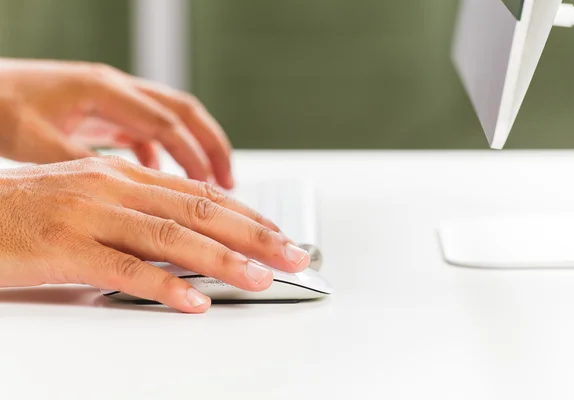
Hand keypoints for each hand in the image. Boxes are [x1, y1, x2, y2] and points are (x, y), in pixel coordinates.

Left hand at [0, 59, 233, 188]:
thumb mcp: (35, 142)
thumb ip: (82, 165)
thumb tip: (121, 196)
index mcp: (103, 90)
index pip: (166, 123)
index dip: (195, 155)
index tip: (214, 186)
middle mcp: (115, 88)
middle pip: (183, 113)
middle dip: (212, 146)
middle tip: (230, 183)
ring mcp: (111, 98)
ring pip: (171, 120)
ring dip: (194, 149)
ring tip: (211, 183)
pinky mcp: (104, 112)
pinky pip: (147, 130)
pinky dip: (165, 153)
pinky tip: (165, 177)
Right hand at [0, 156, 309, 312]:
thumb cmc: (35, 210)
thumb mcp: (98, 198)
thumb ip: (143, 210)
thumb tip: (193, 233)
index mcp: (126, 176)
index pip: (201, 195)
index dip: (247, 215)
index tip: (279, 234)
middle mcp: (115, 188)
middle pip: (199, 212)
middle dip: (253, 235)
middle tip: (291, 256)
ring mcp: (90, 216)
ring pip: (170, 237)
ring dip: (221, 260)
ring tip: (259, 277)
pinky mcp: (65, 248)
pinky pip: (123, 270)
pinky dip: (164, 287)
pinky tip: (195, 302)